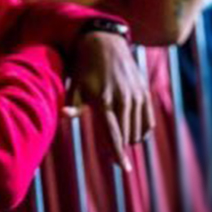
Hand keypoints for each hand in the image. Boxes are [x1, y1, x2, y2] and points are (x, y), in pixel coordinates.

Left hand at [65, 31, 153, 172]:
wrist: (105, 43)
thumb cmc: (84, 67)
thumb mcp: (75, 85)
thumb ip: (72, 105)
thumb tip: (63, 115)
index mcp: (104, 101)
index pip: (113, 135)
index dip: (118, 154)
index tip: (123, 168)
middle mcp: (123, 100)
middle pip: (125, 137)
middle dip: (119, 147)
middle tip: (111, 150)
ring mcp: (136, 96)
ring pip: (137, 132)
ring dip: (129, 140)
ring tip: (118, 134)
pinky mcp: (145, 93)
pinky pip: (148, 123)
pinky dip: (141, 131)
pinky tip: (130, 128)